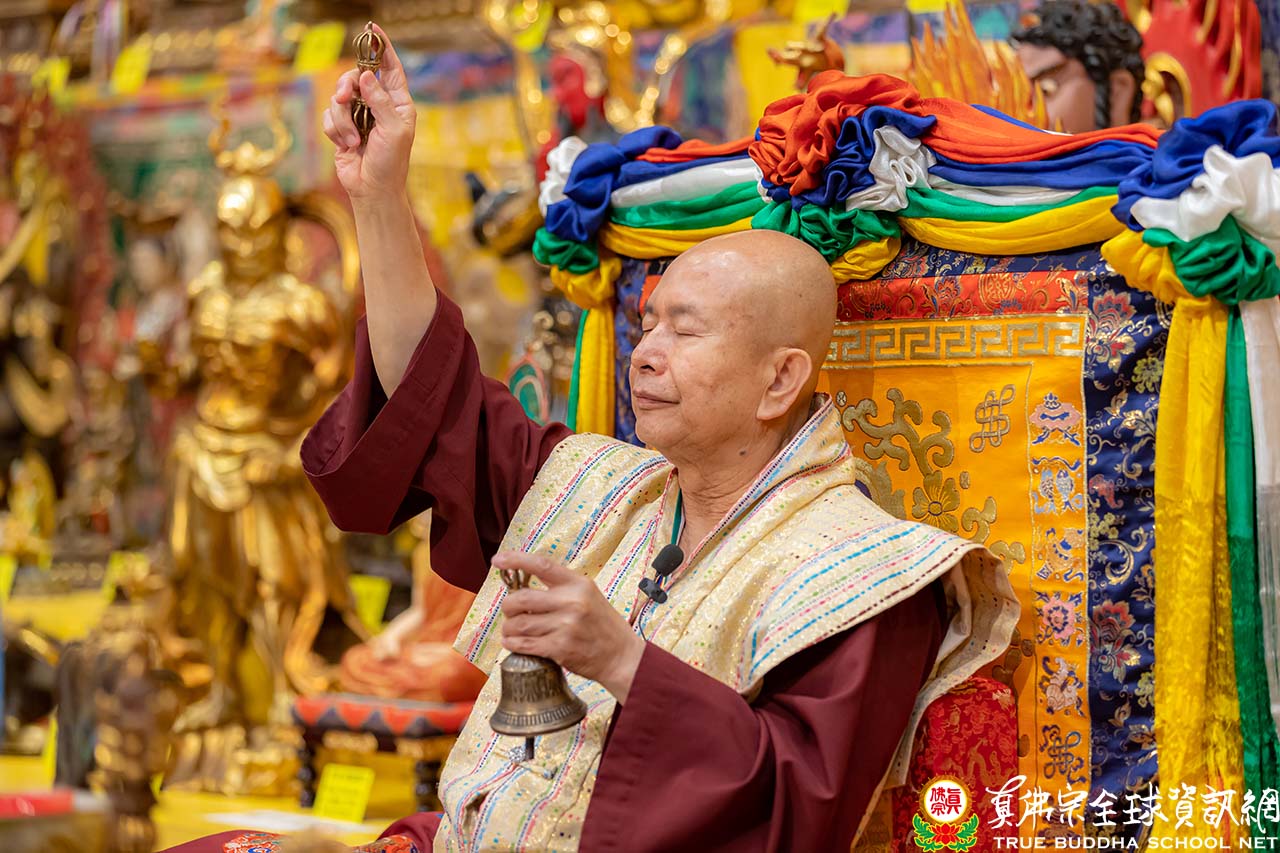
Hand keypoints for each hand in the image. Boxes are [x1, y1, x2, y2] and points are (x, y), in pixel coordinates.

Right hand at [321, 23, 415, 205]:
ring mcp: (359, 115)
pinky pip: (329, 116)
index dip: (381, 48)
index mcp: (398, 102)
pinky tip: (347, 145)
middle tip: (345, 96)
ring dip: (343, 120)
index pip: (389, 68)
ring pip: (339, 97)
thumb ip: (381, 101)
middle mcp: (378, 105)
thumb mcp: (394, 130)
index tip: (372, 29)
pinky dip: (335, 130)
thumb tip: (366, 76)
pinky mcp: (341, 128)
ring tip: (353, 139)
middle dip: (347, 86)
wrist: (373, 190)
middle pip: (356, 77)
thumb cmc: (391, 163)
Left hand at [496, 551, 646, 703]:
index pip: (541, 565)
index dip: (515, 560)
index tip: (498, 560)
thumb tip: (525, 587)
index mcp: (578, 584)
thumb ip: (562, 589)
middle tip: (509, 611)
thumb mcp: (589, 596)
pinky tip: (513, 643)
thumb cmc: (603, 625)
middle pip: (521, 598)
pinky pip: (524, 644)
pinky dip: (512, 644)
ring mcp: (565, 626)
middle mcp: (571, 602)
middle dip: (507, 606)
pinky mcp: (560, 648)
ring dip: (508, 628)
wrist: (621, 656)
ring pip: (518, 624)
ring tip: (510, 630)